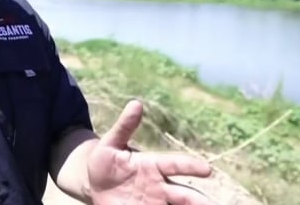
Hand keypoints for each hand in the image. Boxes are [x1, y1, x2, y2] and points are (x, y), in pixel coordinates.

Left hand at [86, 100, 214, 204]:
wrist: (92, 183)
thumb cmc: (104, 160)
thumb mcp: (110, 143)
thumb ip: (124, 126)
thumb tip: (135, 104)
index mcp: (153, 165)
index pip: (176, 164)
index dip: (191, 166)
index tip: (207, 169)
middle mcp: (159, 186)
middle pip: (185, 194)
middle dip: (200, 201)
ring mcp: (155, 201)